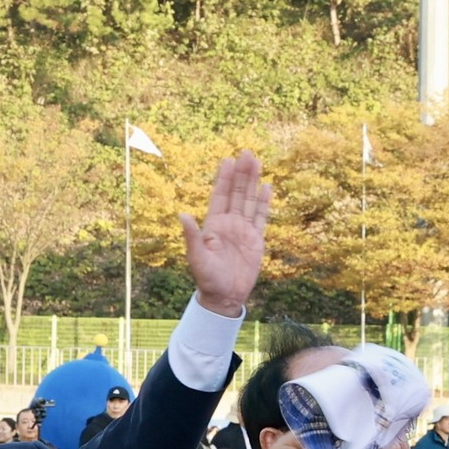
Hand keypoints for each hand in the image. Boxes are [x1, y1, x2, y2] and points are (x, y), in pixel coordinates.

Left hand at [180, 150, 270, 317]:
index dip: (223, 179)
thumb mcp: (196, 257)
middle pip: (236, 193)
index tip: (227, 160)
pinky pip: (261, 217)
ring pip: (249, 200)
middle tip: (246, 152)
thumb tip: (181, 214)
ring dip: (253, 182)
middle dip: (241, 173)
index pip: (219, 196)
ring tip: (256, 162)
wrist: (224, 296)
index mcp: (213, 225)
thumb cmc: (206, 278)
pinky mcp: (256, 239)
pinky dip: (264, 202)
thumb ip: (191, 236)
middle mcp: (229, 224)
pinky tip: (267, 187)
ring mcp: (243, 230)